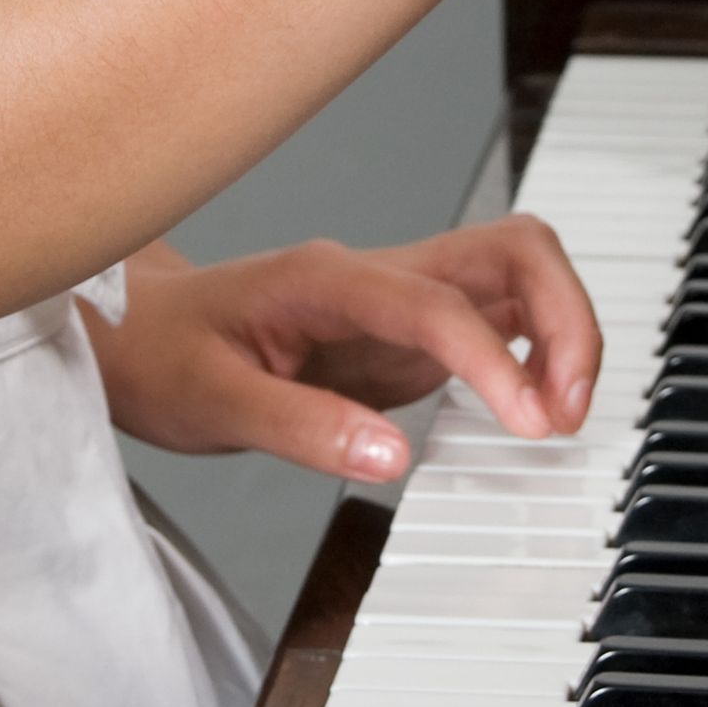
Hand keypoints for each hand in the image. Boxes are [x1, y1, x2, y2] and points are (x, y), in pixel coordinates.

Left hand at [88, 225, 599, 476]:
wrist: (138, 332)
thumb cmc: (165, 356)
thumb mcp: (213, 405)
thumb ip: (303, 429)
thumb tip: (393, 458)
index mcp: (328, 279)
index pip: (439, 303)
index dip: (496, 359)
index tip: (530, 422)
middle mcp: (379, 272)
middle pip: (513, 248)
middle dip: (567, 318)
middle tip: (569, 409)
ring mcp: (402, 293)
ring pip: (519, 274)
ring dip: (563, 332)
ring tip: (561, 414)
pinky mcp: (412, 325)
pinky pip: (501, 315)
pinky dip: (538, 352)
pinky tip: (533, 406)